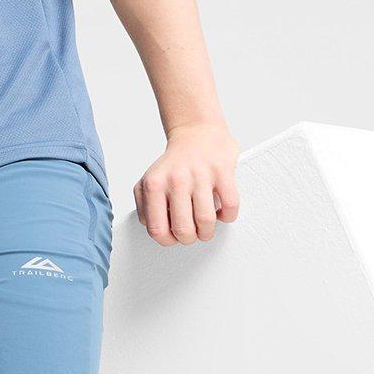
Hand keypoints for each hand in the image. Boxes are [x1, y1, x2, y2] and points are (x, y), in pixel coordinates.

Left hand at [132, 124, 240, 245]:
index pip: (157, 229)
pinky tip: (221, 212)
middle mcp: (176, 179)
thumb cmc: (174, 164)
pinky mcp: (223, 170)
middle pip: (183, 230)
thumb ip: (144, 206)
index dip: (168, 240)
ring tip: (206, 227)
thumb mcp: (147, 181)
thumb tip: (154, 228)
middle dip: (190, 239)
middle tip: (193, 234)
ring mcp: (200, 174)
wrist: (196, 132)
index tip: (174, 237)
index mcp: (154, 185)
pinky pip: (229, 205)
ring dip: (207, 232)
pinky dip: (227, 216)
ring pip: (206, 221)